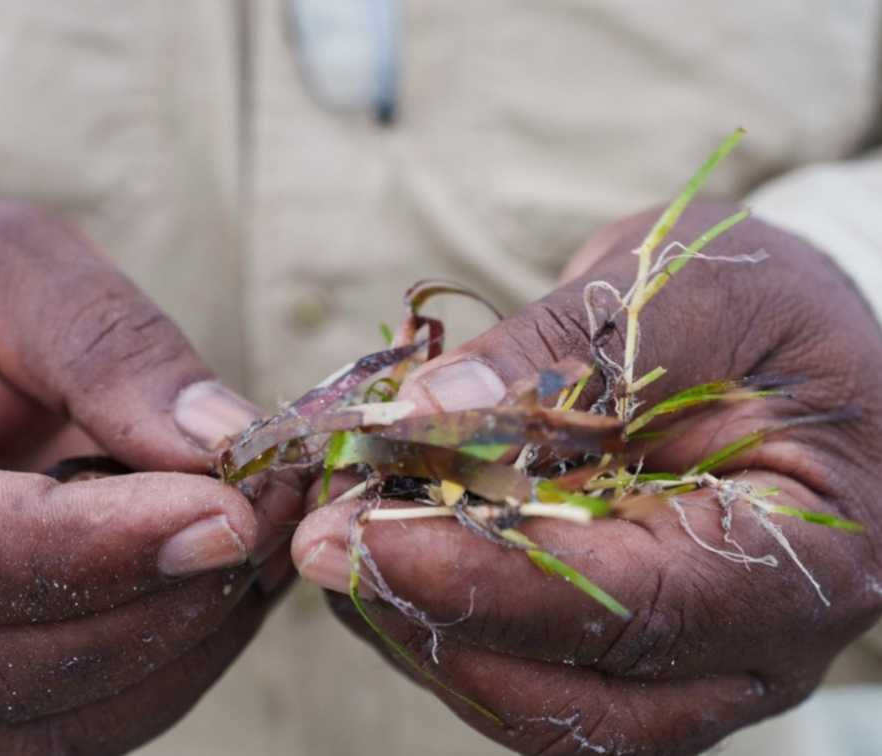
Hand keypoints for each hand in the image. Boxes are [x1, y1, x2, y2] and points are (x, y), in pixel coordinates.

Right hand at [0, 200, 300, 754]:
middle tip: (272, 510)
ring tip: (260, 539)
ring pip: (41, 724)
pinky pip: (75, 726)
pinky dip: (172, 665)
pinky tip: (224, 582)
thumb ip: (101, 341)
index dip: (73, 549)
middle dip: (156, 601)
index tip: (221, 511)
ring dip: (180, 644)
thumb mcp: (2, 262)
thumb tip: (221, 445)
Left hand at [292, 204, 881, 755]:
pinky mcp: (627, 652)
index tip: (353, 537)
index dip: (483, 577)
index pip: (633, 606)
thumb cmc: (767, 307)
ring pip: (534, 704)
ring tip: (338, 533)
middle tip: (324, 541)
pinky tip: (377, 549)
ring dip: (419, 627)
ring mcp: (690, 663)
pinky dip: (436, 618)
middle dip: (433, 622)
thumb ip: (562, 356)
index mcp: (806, 555)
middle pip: (576, 698)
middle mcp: (754, 644)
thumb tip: (421, 416)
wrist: (787, 341)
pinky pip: (521, 672)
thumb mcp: (686, 291)